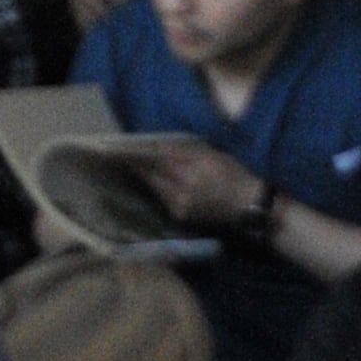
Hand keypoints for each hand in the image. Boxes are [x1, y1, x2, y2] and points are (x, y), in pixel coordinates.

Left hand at [126, 140, 264, 230]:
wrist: (249, 206)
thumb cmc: (232, 173)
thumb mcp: (211, 153)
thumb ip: (183, 149)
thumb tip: (155, 145)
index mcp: (192, 166)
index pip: (156, 157)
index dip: (134, 153)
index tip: (114, 147)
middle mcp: (183, 186)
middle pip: (150, 174)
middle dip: (132, 165)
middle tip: (111, 156)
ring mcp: (180, 204)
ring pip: (153, 187)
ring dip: (141, 177)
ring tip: (126, 166)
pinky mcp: (180, 215)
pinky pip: (161, 198)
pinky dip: (154, 189)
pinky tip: (147, 182)